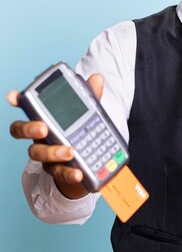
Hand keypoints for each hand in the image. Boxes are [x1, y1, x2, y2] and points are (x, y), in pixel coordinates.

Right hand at [7, 73, 104, 198]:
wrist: (87, 163)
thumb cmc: (80, 133)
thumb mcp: (88, 113)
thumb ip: (90, 97)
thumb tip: (97, 78)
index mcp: (44, 118)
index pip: (26, 107)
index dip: (17, 100)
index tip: (13, 96)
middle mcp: (39, 135)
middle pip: (21, 130)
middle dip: (29, 128)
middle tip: (43, 128)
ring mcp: (45, 153)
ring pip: (38, 153)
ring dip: (53, 152)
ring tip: (70, 151)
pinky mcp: (56, 170)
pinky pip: (58, 172)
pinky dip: (68, 173)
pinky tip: (78, 172)